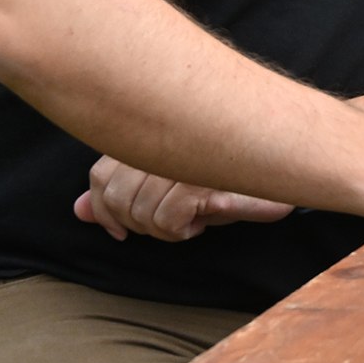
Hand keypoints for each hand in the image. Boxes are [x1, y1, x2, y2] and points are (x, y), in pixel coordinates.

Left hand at [75, 155, 293, 241]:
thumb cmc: (227, 176)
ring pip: (142, 213)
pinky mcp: (204, 175)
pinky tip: (203, 220)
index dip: (105, 211)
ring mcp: (182, 155)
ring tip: (192, 219)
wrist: (285, 163)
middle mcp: (163, 137)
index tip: (121, 230)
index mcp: (150, 131)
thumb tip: (78, 211)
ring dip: (165, 231)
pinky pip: (169, 219)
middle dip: (139, 225)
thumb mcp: (169, 187)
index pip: (100, 175)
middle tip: (171, 223)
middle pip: (118, 199)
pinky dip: (182, 231)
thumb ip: (120, 195)